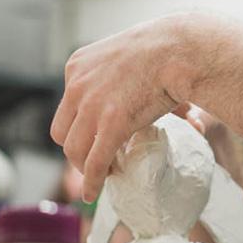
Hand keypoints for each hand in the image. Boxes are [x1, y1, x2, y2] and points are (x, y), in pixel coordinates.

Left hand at [50, 15, 193, 201]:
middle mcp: (77, 85)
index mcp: (78, 66)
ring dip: (87, 167)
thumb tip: (180, 110)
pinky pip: (95, 162)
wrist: (180, 48)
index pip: (67, 106)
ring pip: (74, 150)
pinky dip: (92, 182)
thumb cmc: (171, 50)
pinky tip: (94, 193)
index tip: (97, 136)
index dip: (81, 126)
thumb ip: (140, 82)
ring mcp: (92, 106)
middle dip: (79, 148)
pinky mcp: (111, 125)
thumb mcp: (134, 57)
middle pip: (62, 131)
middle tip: (99, 157)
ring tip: (108, 172)